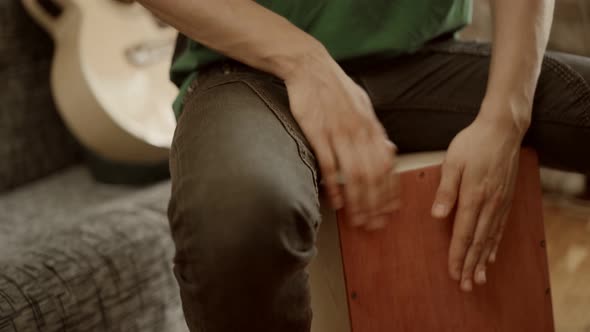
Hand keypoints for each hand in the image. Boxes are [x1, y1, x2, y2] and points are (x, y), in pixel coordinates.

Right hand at [284, 50, 399, 229]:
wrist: (311, 68)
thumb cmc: (337, 88)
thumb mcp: (363, 105)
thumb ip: (374, 129)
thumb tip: (388, 147)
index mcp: (372, 127)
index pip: (387, 166)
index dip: (390, 191)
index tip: (390, 210)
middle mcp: (360, 133)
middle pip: (374, 176)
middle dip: (376, 204)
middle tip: (375, 224)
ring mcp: (339, 133)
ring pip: (355, 174)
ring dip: (358, 201)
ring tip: (358, 219)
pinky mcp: (319, 133)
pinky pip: (330, 164)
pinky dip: (335, 185)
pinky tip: (337, 201)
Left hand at [431, 112, 525, 291]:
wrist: (502, 130)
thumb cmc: (473, 143)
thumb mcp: (453, 162)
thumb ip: (445, 190)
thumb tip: (437, 215)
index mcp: (473, 196)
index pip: (463, 234)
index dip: (457, 256)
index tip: (453, 272)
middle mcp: (489, 204)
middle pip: (478, 242)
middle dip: (471, 265)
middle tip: (466, 286)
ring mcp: (500, 202)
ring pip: (491, 238)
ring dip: (483, 260)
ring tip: (479, 278)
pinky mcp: (506, 198)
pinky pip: (500, 227)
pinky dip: (495, 244)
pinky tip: (491, 255)